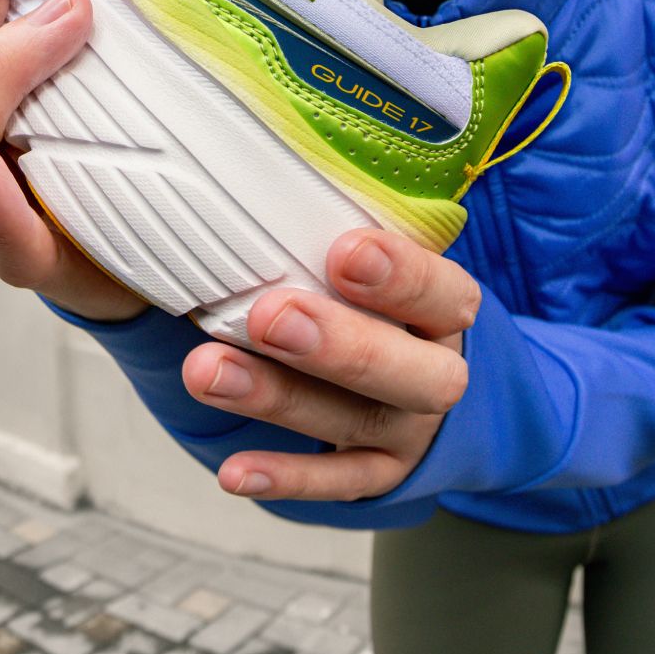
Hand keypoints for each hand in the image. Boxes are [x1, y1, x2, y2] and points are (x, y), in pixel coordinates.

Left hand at [181, 227, 479, 501]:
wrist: (437, 390)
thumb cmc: (389, 303)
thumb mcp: (390, 265)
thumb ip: (342, 232)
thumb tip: (255, 167)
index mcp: (448, 312)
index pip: (443, 293)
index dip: (401, 275)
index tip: (343, 250)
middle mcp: (438, 374)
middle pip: (408, 371)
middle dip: (338, 344)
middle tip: (270, 315)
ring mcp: (410, 432)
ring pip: (355, 422)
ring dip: (280, 398)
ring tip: (207, 372)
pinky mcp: (380, 476)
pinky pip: (336, 486)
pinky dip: (286, 478)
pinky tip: (234, 472)